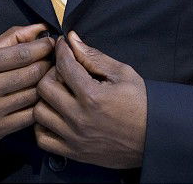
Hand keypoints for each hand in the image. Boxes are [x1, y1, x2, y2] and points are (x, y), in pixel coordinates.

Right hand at [0, 23, 54, 146]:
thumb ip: (10, 39)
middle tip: (53, 60)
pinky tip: (38, 97)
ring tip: (49, 77)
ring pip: (33, 95)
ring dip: (45, 84)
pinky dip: (38, 105)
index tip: (52, 43)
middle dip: (47, 64)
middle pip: (31, 74)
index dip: (43, 47)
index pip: (21, 54)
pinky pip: (29, 116)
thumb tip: (40, 28)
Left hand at [33, 31, 147, 168]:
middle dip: (51, 73)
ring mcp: (74, 137)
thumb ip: (94, 57)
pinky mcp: (73, 152)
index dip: (61, 49)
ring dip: (46, 99)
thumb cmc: (140, 102)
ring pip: (39, 113)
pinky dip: (43, 126)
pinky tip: (57, 115)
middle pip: (44, 88)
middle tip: (63, 71)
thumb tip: (72, 40)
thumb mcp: (122, 73)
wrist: (153, 136)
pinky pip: (42, 139)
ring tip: (60, 94)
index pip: (64, 65)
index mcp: (92, 95)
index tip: (62, 45)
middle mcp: (79, 117)